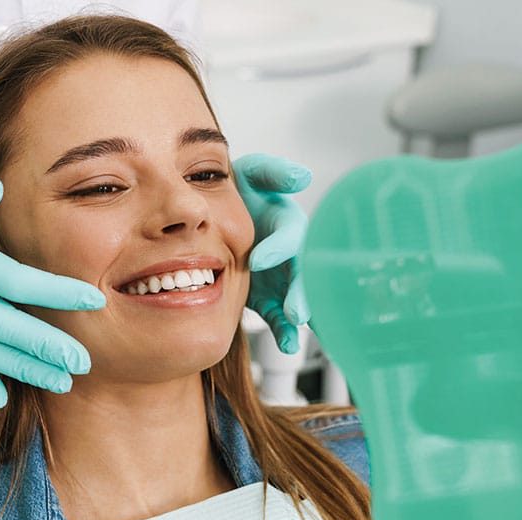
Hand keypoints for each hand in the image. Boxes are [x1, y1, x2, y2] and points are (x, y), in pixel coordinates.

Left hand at [234, 154, 311, 353]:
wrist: (217, 221)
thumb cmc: (241, 194)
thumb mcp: (254, 175)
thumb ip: (274, 173)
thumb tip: (302, 176)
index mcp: (288, 225)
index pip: (291, 236)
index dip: (277, 248)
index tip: (258, 259)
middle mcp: (291, 254)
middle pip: (304, 274)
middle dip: (302, 292)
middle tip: (296, 311)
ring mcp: (283, 280)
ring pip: (299, 299)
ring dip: (301, 314)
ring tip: (297, 328)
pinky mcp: (272, 299)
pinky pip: (282, 318)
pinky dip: (287, 332)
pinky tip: (288, 344)